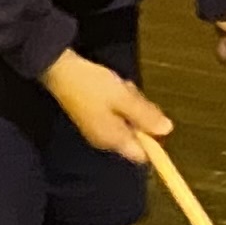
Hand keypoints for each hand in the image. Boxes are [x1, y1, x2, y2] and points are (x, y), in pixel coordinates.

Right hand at [41, 48, 170, 164]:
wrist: (58, 69)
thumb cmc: (92, 86)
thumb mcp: (124, 99)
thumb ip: (146, 116)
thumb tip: (167, 130)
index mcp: (112, 139)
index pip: (142, 155)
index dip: (153, 141)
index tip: (154, 120)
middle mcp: (104, 139)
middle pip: (135, 137)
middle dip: (141, 117)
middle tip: (134, 96)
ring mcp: (97, 128)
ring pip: (127, 123)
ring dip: (131, 106)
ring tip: (122, 87)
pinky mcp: (92, 116)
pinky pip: (115, 114)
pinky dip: (120, 103)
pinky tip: (114, 87)